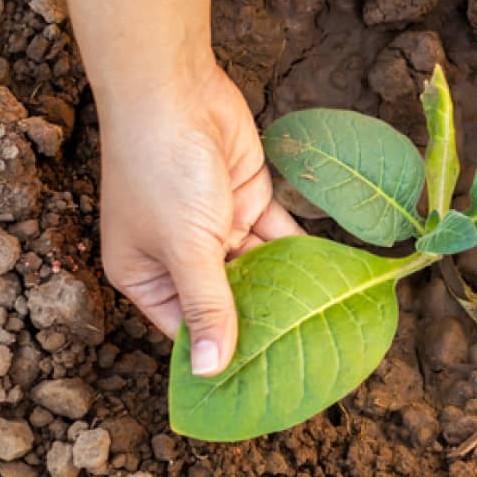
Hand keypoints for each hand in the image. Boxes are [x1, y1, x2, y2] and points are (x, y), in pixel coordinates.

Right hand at [97, 63, 302, 375]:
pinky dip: (299, 253)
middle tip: (302, 362)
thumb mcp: (186, 247)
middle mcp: (179, 254)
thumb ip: (207, 307)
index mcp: (145, 273)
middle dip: (259, 324)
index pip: (184, 328)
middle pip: (224, 301)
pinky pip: (277, 235)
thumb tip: (209, 372)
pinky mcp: (247, 198)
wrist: (176, 89)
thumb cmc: (163, 169)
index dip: (217, 354)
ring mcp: (215, 226)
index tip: (256, 387)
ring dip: (285, 289)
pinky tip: (331, 279)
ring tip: (324, 327)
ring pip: (256, 269)